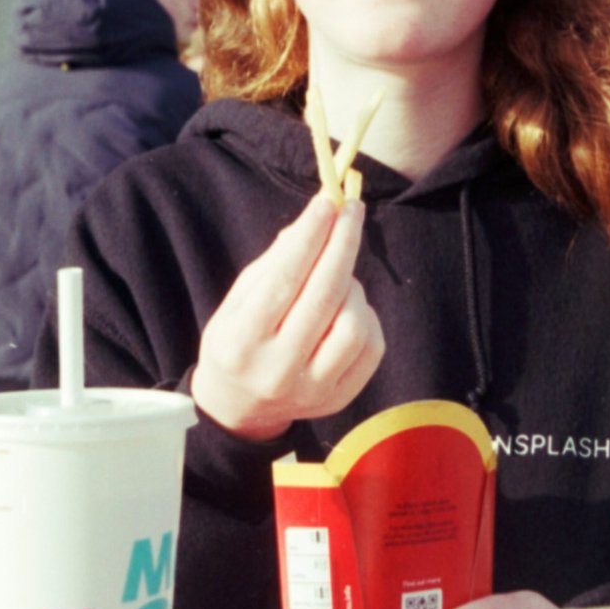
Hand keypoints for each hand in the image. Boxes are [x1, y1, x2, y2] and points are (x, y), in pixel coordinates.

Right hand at [191, 194, 384, 440]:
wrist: (238, 406)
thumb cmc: (238, 339)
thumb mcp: (239, 300)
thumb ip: (275, 263)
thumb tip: (316, 222)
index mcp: (240, 342)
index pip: (284, 280)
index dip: (310, 237)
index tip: (327, 202)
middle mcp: (277, 370)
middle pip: (324, 296)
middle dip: (342, 243)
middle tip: (351, 209)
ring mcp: (312, 390)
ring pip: (353, 323)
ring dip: (352, 285)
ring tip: (338, 274)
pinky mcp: (340, 399)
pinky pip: (372, 347)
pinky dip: (365, 315)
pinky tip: (348, 306)